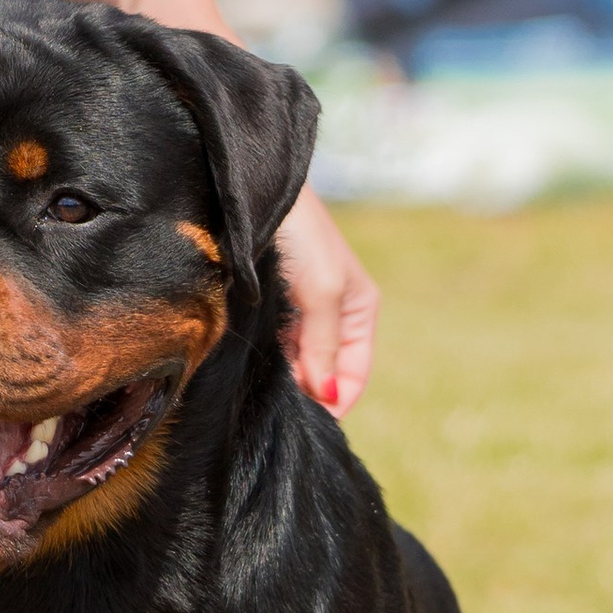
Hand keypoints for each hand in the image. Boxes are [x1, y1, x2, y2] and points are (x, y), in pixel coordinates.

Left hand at [276, 184, 377, 412]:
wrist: (256, 193)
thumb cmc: (300, 236)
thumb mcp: (321, 292)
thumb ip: (324, 346)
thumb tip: (325, 393)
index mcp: (360, 311)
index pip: (353, 375)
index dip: (334, 400)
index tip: (310, 419)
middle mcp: (333, 315)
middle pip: (323, 371)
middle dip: (306, 389)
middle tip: (278, 401)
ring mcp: (302, 311)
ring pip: (297, 361)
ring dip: (285, 375)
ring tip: (263, 380)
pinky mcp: (273, 305)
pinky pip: (275, 345)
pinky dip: (268, 357)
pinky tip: (252, 360)